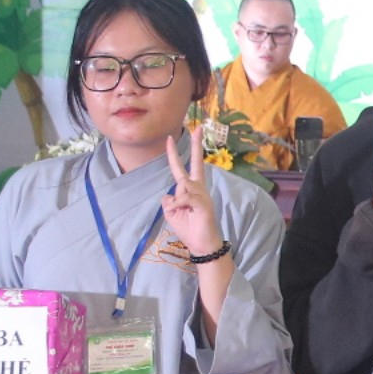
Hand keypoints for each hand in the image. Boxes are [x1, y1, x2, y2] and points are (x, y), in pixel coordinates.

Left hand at [161, 127, 224, 258]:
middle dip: (196, 146)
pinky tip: (181, 213)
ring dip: (177, 201)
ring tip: (183, 213)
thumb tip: (169, 195)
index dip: (175, 154)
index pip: (183, 168)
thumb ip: (168, 201)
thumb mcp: (172, 214)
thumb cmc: (189, 229)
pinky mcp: (204, 203)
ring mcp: (203, 194)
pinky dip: (177, 206)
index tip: (170, 138)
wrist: (203, 245)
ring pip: (183, 185)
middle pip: (195, 164)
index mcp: (191, 189)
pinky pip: (184, 198)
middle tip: (197, 128)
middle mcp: (199, 188)